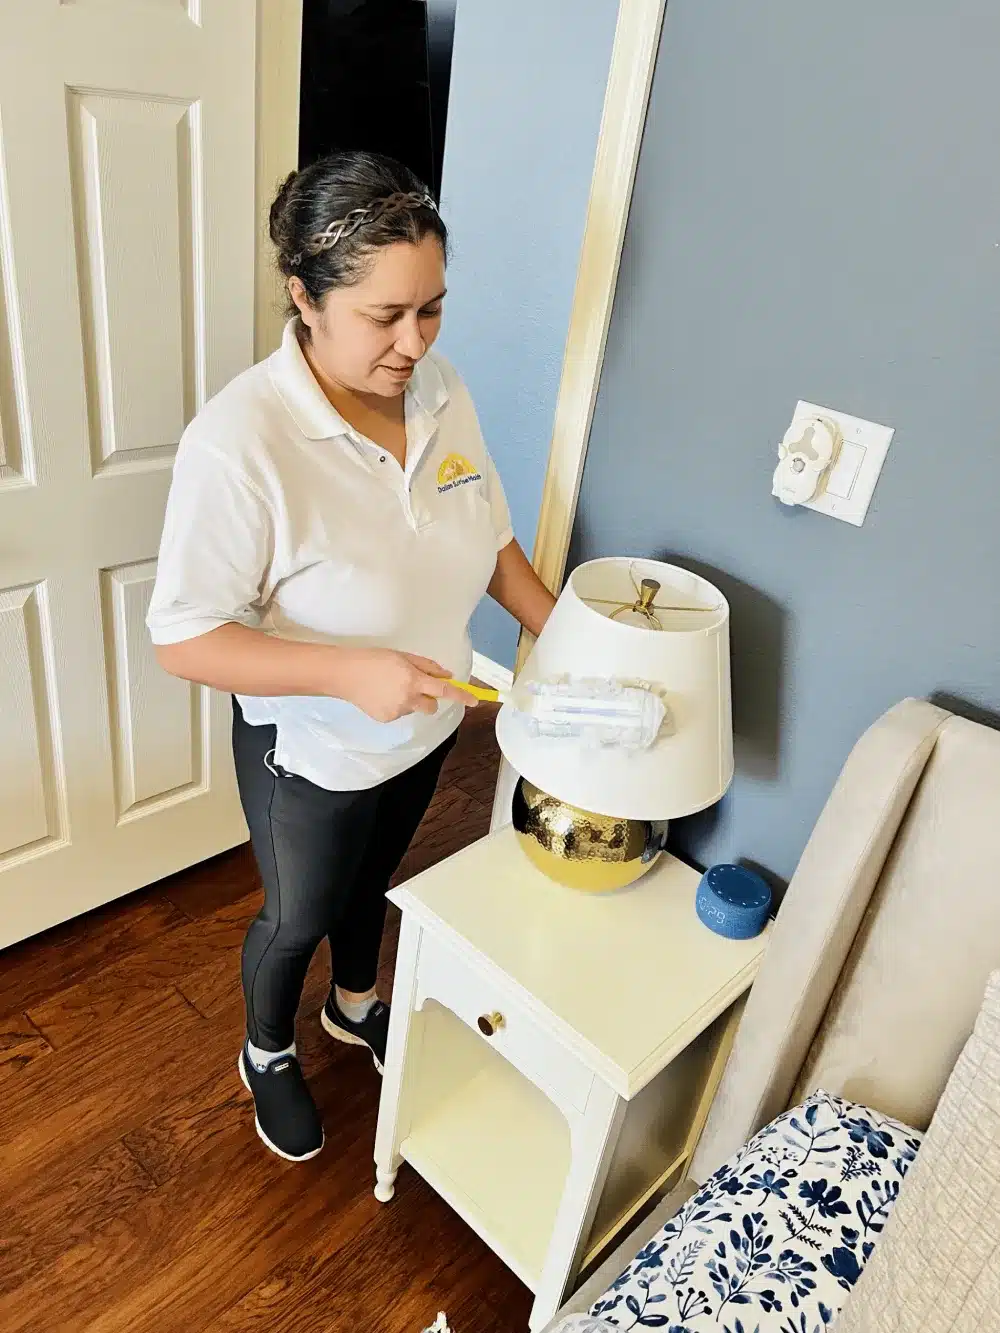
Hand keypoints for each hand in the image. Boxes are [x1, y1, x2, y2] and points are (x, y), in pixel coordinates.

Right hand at [331, 649, 476, 722]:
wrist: (345, 674)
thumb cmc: (374, 659)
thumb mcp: (403, 656)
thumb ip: (428, 666)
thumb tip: (448, 676)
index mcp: (414, 679)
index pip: (444, 691)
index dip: (462, 696)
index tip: (475, 701)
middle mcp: (408, 698)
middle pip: (432, 706)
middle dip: (429, 699)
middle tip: (415, 685)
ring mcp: (396, 711)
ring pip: (414, 709)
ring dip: (410, 700)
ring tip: (390, 687)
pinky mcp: (386, 719)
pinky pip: (400, 713)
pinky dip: (396, 705)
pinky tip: (381, 695)